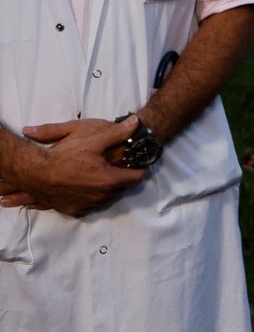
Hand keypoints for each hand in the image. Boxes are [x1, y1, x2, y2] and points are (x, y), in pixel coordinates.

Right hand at [0, 117, 146, 215]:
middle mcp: (101, 196)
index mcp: (110, 180)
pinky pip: (89, 206)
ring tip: (103, 176)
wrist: (35, 173)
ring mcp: (87, 205)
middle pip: (122, 188)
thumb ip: (118, 132)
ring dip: (107, 189)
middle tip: (120, 166)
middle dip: (123, 178)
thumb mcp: (94, 140)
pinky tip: (87, 188)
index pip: (137, 178)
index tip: (139, 163)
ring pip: (106, 198)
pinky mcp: (72, 211)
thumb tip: (137, 121)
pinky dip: (91, 197)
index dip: (139, 169)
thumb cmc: (65, 156)